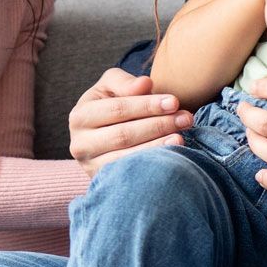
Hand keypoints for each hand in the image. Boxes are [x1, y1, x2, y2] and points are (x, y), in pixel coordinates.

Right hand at [67, 68, 192, 175]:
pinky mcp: (102, 183)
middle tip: (186, 119)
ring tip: (182, 137)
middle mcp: (79, 143)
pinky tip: (171, 156)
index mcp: (80, 116)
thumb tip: (145, 84)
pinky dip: (151, 165)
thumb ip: (125, 82)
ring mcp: (90, 166)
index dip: (147, 105)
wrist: (102, 137)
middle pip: (124, 134)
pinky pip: (129, 175)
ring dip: (158, 147)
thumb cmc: (111, 106)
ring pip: (126, 157)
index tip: (174, 102)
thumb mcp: (112, 87)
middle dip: (158, 125)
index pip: (118, 109)